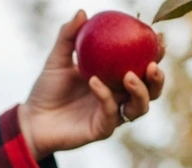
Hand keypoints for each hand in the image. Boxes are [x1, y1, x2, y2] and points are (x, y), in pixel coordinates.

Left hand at [18, 9, 165, 161]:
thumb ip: (69, 37)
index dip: (156, 54)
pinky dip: (104, 96)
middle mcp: (119, 98)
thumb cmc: (47, 89)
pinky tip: (94, 82)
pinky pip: (110, 112)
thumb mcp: (57, 59)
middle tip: (152, 63)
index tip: (158, 37)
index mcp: (115, 80)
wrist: (33, 120)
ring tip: (129, 75)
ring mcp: (112, 115)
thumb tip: (82, 13)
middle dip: (158, 78)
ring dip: (140, 91)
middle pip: (151, 91)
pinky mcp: (102, 130)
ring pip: (140, 107)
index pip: (142, 66)